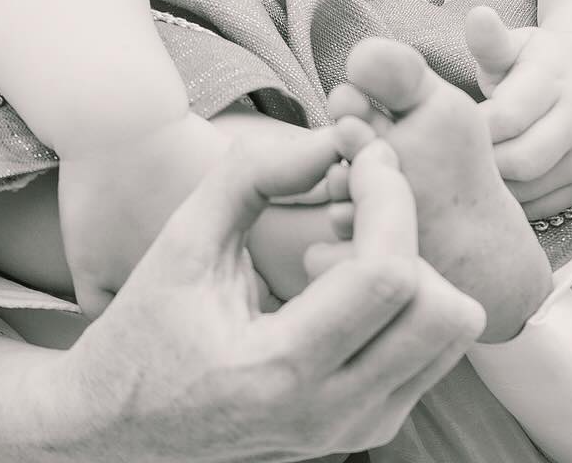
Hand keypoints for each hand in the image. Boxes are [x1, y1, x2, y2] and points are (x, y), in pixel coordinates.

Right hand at [54, 125, 484, 462]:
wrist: (121, 426)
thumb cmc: (146, 326)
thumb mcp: (182, 240)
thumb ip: (251, 177)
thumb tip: (331, 141)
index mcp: (279, 368)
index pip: (387, 277)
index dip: (390, 196)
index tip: (365, 152)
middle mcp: (332, 413)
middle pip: (444, 312)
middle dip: (409, 234)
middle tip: (354, 200)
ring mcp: (357, 430)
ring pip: (450, 336)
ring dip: (411, 268)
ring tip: (341, 247)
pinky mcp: (368, 429)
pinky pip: (430, 353)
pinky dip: (404, 301)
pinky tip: (340, 282)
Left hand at [465, 6, 571, 220]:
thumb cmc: (535, 62)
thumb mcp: (514, 44)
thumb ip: (491, 41)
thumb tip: (478, 15)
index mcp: (554, 78)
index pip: (508, 116)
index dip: (473, 128)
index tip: (446, 128)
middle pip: (522, 159)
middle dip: (483, 163)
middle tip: (452, 159)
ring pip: (533, 188)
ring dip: (495, 187)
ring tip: (465, 174)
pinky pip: (545, 207)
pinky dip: (514, 203)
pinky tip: (491, 188)